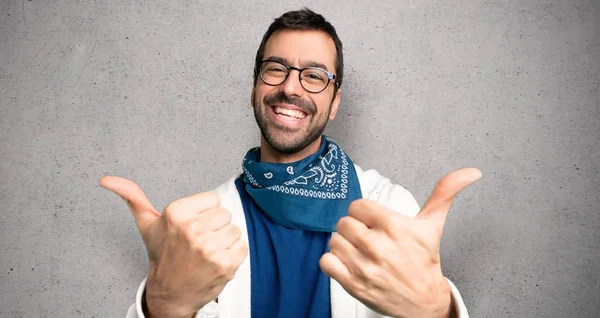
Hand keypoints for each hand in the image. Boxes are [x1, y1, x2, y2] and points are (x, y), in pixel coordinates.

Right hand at [99, 177, 247, 317]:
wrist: (170, 293)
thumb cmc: (163, 256)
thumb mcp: (147, 224)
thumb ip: (132, 197)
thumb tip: (106, 180)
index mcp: (176, 213)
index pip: (213, 199)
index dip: (204, 213)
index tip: (192, 226)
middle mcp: (192, 229)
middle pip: (225, 214)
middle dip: (215, 227)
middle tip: (199, 241)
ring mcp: (209, 248)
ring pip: (235, 230)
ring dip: (224, 241)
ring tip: (207, 252)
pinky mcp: (224, 263)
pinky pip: (242, 246)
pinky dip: (233, 255)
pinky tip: (216, 261)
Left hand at [320, 168, 481, 317]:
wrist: (424, 302)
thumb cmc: (424, 261)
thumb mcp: (433, 225)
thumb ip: (445, 193)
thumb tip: (471, 172)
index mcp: (394, 227)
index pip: (357, 206)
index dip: (364, 214)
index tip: (374, 223)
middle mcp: (378, 246)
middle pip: (343, 222)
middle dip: (354, 229)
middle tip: (368, 238)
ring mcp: (364, 267)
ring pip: (334, 240)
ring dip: (344, 245)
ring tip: (360, 251)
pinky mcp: (353, 285)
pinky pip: (326, 262)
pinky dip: (333, 262)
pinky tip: (349, 263)